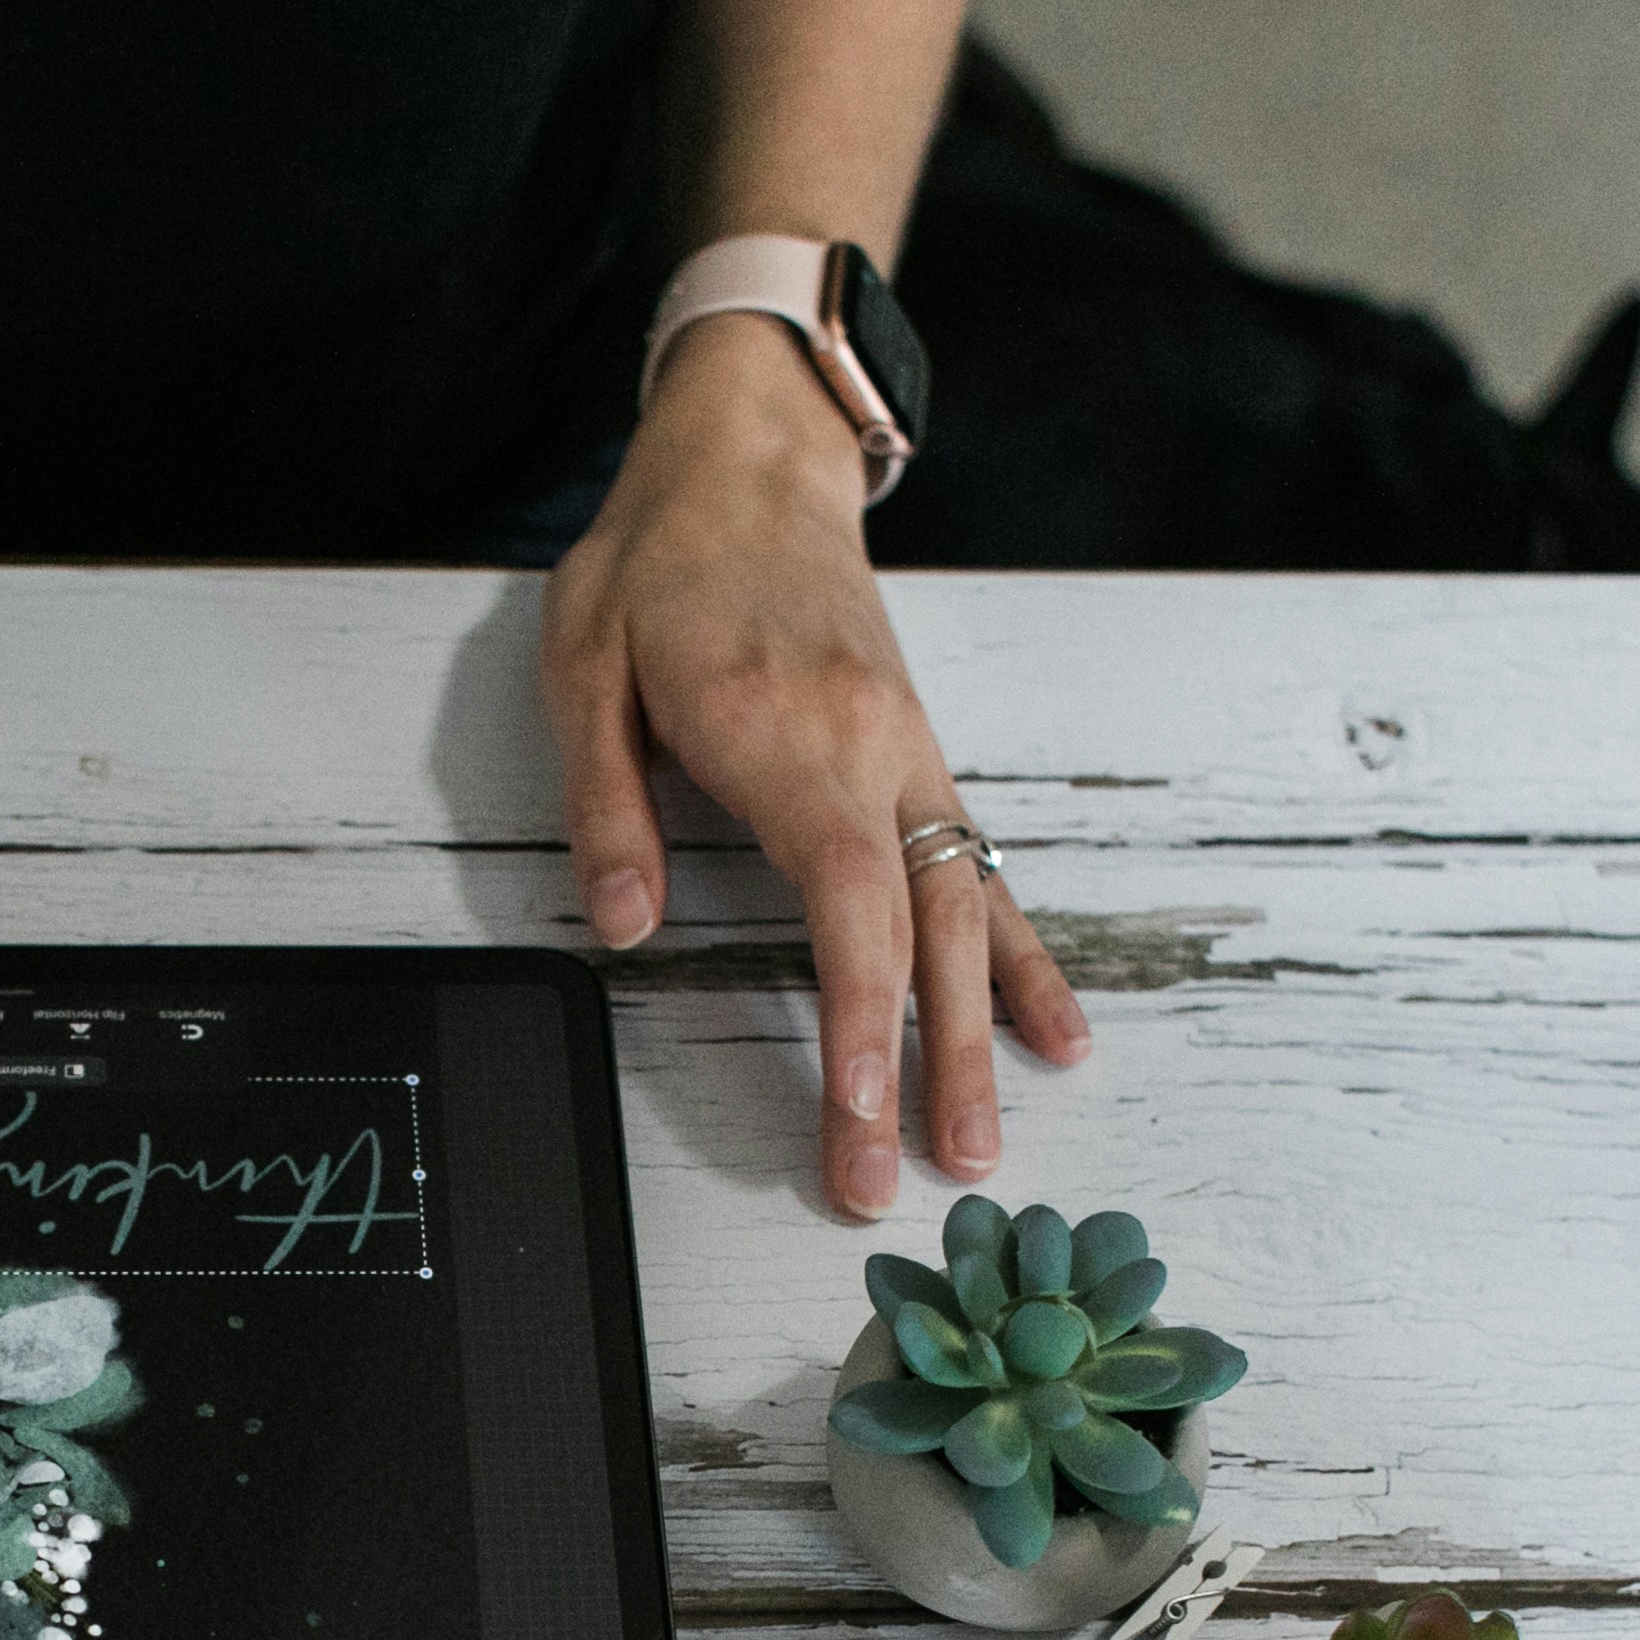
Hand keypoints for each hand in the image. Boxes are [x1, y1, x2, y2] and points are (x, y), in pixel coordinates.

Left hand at [543, 313, 1089, 1220]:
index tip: (866, 1112)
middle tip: (935, 1180)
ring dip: (983, 1037)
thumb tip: (624, 922)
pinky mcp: (920, 762)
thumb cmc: (660, 562)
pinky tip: (1054, 1034)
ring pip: (967, 914)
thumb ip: (608, 803)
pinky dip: (1021, 959)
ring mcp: (911, 759)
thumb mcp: (586, 666)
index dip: (866, 1017)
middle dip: (931, 1067)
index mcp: (789, 735)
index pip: (848, 903)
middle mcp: (876, 754)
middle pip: (922, 933)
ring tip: (990, 1146)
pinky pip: (981, 873)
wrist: (752, 460)